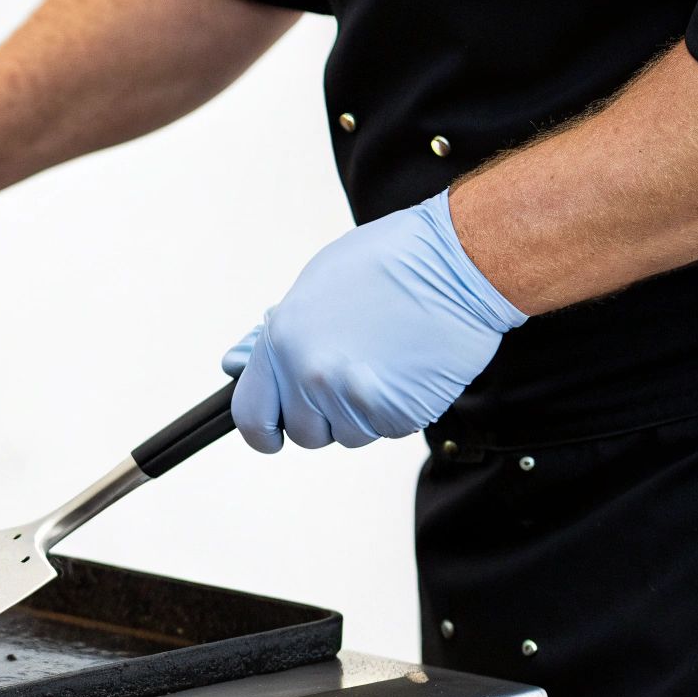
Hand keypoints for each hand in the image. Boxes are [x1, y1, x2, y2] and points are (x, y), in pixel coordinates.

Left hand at [221, 189, 528, 451]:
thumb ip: (276, 334)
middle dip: (321, 416)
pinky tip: (406, 372)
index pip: (251, 415)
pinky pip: (386, 430)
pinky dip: (396, 410)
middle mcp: (311, 376)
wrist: (458, 264)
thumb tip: (239, 364)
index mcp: (282, 342)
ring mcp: (355, 398)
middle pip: (304, 432)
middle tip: (346, 380)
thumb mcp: (313, 284)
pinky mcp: (398, 412)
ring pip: (347, 435)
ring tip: (383, 365)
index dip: (263, 429)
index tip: (273, 433)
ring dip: (361, 413)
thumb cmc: (389, 262)